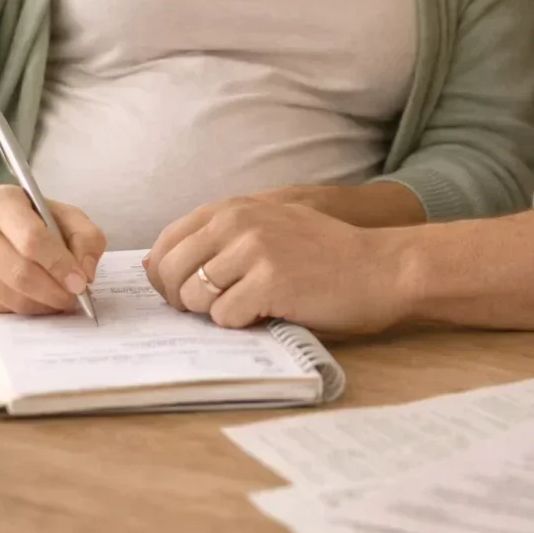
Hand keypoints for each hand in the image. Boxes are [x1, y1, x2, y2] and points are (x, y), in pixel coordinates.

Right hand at [0, 185, 106, 314]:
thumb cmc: (31, 219)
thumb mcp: (64, 214)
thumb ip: (85, 237)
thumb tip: (85, 273)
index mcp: (0, 203)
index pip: (32, 238)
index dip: (59, 264)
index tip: (80, 282)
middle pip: (19, 273)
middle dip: (53, 291)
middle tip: (73, 298)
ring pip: (10, 297)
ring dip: (42, 305)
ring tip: (59, 300)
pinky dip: (25, 311)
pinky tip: (37, 301)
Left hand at [145, 186, 342, 309]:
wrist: (381, 267)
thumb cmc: (324, 254)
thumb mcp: (268, 226)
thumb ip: (214, 238)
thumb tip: (153, 263)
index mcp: (232, 207)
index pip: (167, 241)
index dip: (165, 275)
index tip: (184, 293)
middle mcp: (237, 222)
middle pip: (170, 272)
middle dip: (183, 300)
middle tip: (216, 309)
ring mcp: (252, 250)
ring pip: (194, 297)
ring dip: (216, 312)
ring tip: (251, 306)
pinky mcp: (268, 282)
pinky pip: (225, 317)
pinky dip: (243, 325)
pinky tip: (270, 313)